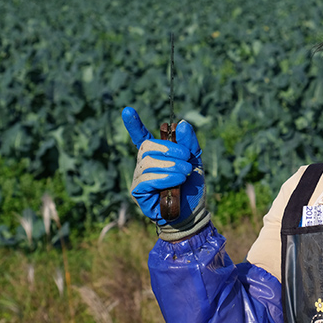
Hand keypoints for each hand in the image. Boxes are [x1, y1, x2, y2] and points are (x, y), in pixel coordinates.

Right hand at [122, 107, 209, 239]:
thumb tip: (181, 124)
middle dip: (170, 150)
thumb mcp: (195, 161)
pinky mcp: (138, 192)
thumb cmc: (192, 188)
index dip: (134, 124)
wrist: (194, 212)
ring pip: (148, 162)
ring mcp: (139, 178)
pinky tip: (177, 182)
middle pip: (147, 146)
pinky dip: (165, 177)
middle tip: (187, 160)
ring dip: (172, 166)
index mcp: (157, 155)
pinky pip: (147, 179)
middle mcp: (144, 164)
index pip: (141, 137)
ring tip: (185, 174)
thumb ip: (189, 143)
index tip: (127, 110)